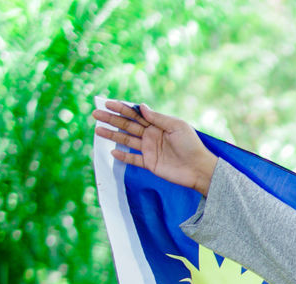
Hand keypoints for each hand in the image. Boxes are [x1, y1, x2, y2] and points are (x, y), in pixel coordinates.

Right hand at [93, 100, 218, 195]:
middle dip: (112, 119)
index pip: (136, 115)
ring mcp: (150, 150)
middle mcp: (152, 136)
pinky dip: (123, 156)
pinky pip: (133, 159)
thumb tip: (141, 107)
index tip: (108, 103)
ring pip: (127, 141)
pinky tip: (112, 151)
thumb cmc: (191, 145)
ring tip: (98, 130)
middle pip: (128, 126)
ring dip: (112, 135)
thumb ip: (158, 118)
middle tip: (96, 114)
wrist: (199, 168)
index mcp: (158, 125)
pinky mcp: (150, 163)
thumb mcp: (176, 126)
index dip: (122, 109)